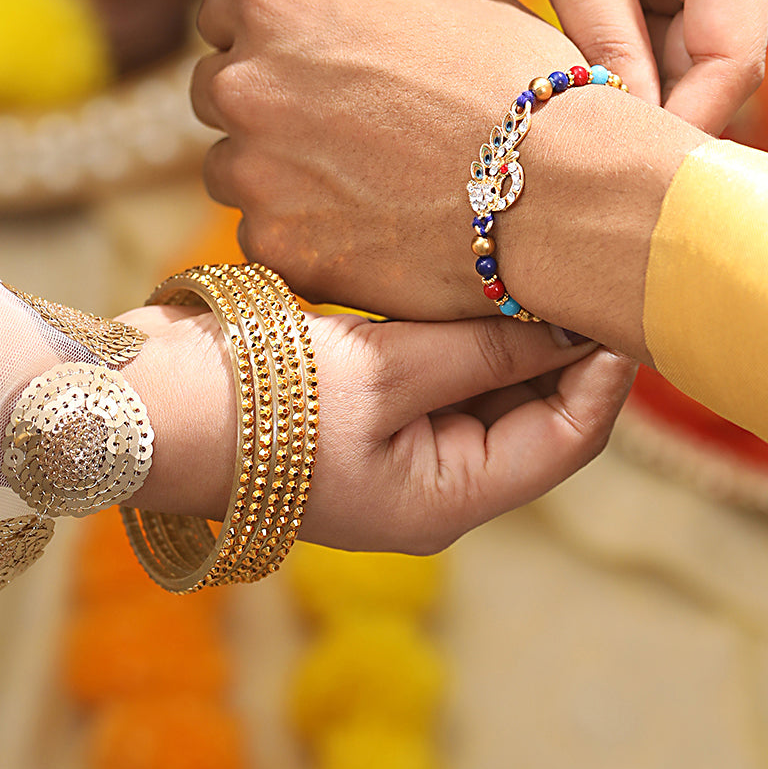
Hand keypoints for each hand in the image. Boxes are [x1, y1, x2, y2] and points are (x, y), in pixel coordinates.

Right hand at [124, 302, 633, 554]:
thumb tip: (571, 325)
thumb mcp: (385, 372)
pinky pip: (445, 374)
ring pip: (493, 390)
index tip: (623, 303)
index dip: (605, 374)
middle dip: (565, 350)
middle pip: (536, 416)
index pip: (566, 439)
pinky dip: (469, 332)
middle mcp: (432, 486)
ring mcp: (399, 452)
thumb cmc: (258, 398)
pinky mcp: (369, 413)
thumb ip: (483, 351)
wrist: (143, 399)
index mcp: (445, 502)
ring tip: (545, 266)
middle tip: (590, 271)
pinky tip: (483, 280)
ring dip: (517, 336)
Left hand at [190, 0, 700, 348]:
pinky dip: (310, 236)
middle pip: (219, 91)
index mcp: (280, 5)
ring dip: (281, 173)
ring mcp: (257, 173)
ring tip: (371, 183)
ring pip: (236, 170)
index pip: (223, 11)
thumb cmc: (520, 78)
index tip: (311, 61)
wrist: (565, 186)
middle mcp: (247, 84)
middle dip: (268, 104)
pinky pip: (269, 238)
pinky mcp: (281, 249)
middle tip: (345, 128)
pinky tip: (378, 229)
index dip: (269, 36)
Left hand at [464, 0, 767, 135]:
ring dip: (637, 84)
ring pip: (685, 46)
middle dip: (662, 108)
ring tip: (574, 124)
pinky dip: (621, 53)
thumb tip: (630, 132)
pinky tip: (576, 81)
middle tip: (597, 164)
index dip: (690, 121)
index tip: (635, 174)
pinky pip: (659, 21)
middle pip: (718, 57)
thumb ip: (607, 42)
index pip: (737, 55)